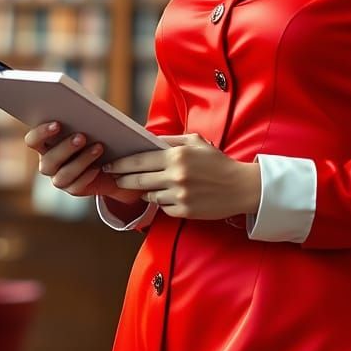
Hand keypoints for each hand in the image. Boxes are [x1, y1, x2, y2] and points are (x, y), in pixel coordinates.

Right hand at [24, 122, 142, 202]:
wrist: (108, 162)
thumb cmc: (93, 135)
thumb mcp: (85, 126)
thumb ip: (78, 118)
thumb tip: (82, 107)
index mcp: (44, 145)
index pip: (32, 140)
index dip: (41, 133)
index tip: (57, 124)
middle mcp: (48, 163)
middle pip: (48, 160)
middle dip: (65, 148)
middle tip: (82, 136)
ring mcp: (58, 178)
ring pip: (63, 176)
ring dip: (81, 161)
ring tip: (98, 147)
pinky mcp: (73, 189)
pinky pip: (76, 187)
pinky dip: (88, 176)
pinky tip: (99, 166)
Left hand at [102, 134, 260, 218]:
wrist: (240, 186)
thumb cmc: (216, 162)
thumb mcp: (195, 142)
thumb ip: (170, 140)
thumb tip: (146, 139)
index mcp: (177, 156)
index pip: (140, 160)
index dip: (121, 164)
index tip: (110, 165)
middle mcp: (176, 175)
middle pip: (138, 179)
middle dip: (123, 179)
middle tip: (114, 177)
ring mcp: (180, 195)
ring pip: (149, 195)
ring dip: (143, 191)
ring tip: (140, 187)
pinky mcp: (185, 211)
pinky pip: (163, 208)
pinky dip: (161, 202)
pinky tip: (166, 196)